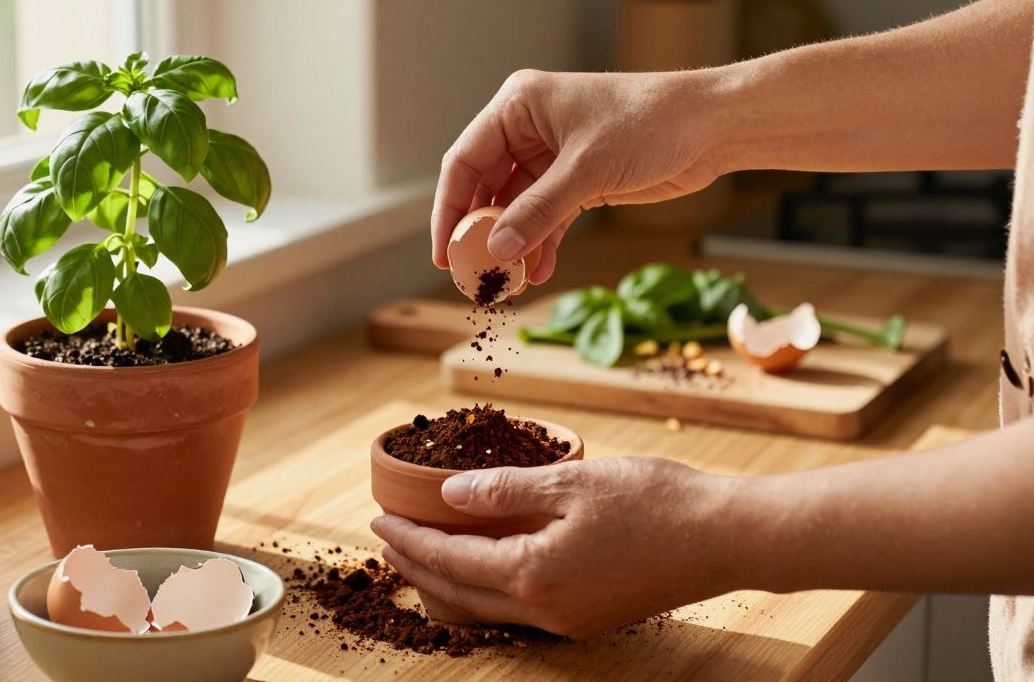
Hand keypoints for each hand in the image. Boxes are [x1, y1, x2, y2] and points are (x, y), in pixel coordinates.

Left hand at [370, 457, 741, 636]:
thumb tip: (449, 495)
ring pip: (489, 608)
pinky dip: (488, 589)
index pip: (450, 561)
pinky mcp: (590, 617)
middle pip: (460, 594)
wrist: (726, 537)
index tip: (378, 521)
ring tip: (424, 556)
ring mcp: (570, 621)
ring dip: (450, 582)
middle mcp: (546, 610)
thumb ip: (504, 491)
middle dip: (418, 568)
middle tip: (387, 543)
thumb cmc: (655, 502)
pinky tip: (484, 567)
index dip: (410, 540)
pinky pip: (520, 611)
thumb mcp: (571, 483)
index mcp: (535, 575)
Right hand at [431, 69, 725, 283]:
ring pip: (516, 207)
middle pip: (485, 186)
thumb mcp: (586, 169)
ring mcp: (552, 156)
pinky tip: (538, 271)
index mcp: (518, 106)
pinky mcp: (578, 180)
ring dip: (512, 244)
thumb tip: (498, 249)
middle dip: (480, 232)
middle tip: (472, 274)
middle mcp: (528, 128)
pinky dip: (542, 244)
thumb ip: (539, 211)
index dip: (449, 208)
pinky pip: (547, 217)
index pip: (464, 160)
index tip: (444, 252)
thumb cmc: (651, 123)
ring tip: (506, 282)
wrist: (712, 126)